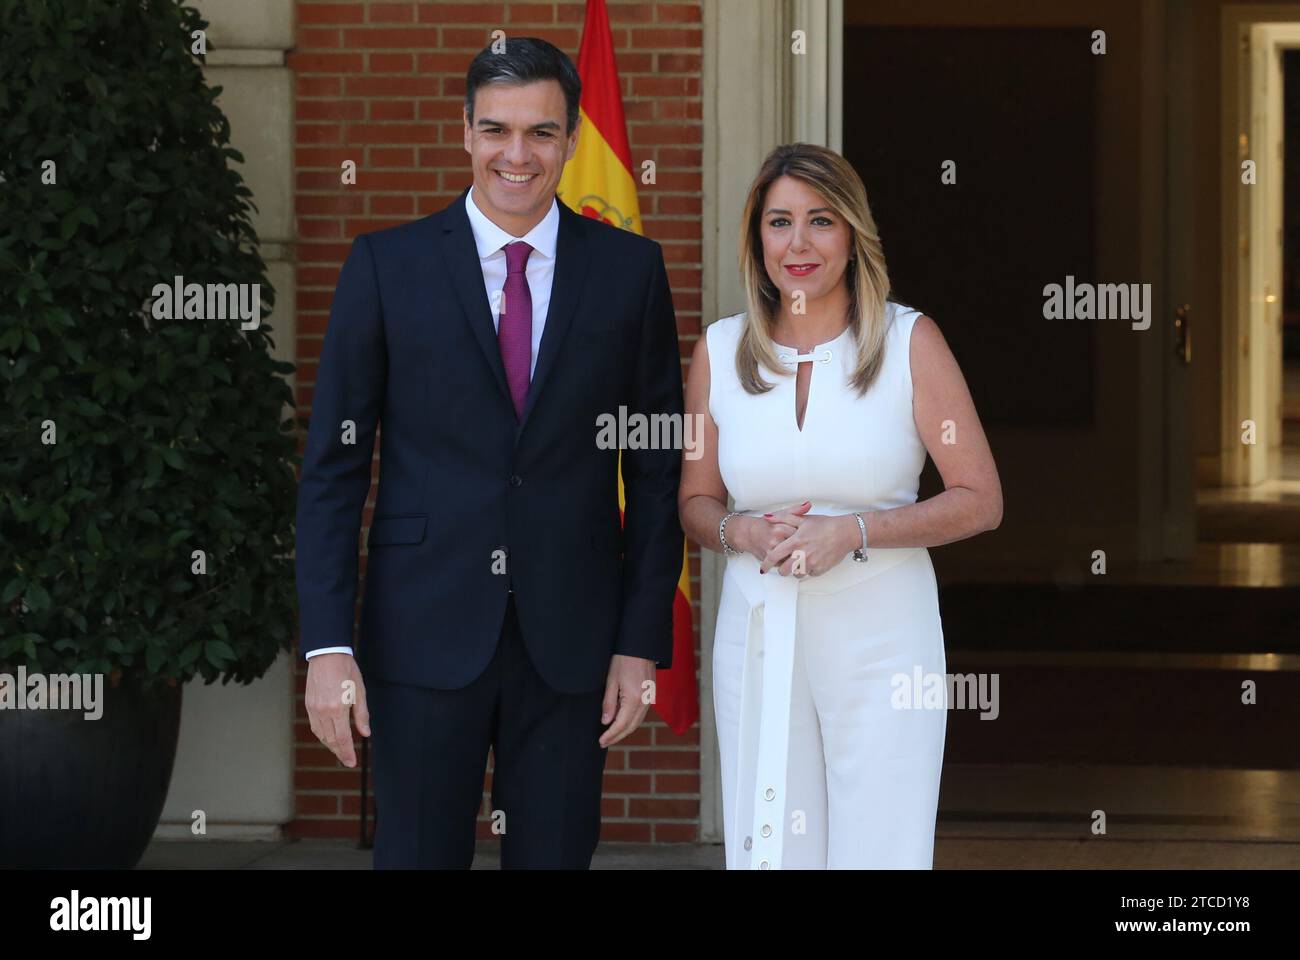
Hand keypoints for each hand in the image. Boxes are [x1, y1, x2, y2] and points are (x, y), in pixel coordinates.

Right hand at [305, 652, 369, 767]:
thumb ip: (362, 714)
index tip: (351, 763)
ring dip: (330, 745)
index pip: (343, 738)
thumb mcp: (359, 691)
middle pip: (331, 740)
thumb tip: (365, 733)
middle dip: (339, 752)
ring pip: (321, 734)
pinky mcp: (308, 705)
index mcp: (338, 708)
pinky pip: (314, 726)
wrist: (327, 654)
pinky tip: (329, 737)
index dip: (347, 753)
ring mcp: (314, 708)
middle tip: (347, 761)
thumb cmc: (347, 670)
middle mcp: (323, 711)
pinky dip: (322, 734)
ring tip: (339, 750)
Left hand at [599, 654, 654, 747]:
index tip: (601, 741)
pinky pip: (641, 714)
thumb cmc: (624, 660)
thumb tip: (606, 722)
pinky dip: (631, 722)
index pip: (621, 725)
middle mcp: (645, 702)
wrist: (641, 646)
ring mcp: (650, 699)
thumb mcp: (611, 681)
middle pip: (630, 727)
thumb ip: (609, 703)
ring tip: (611, 735)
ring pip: (637, 722)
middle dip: (617, 736)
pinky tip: (622, 722)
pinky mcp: (651, 695)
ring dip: (624, 731)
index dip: (610, 735)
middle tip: (604, 742)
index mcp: (634, 700)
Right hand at [731, 501, 808, 563]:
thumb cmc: (766, 524)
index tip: (808, 537)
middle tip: (805, 547)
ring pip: (791, 557)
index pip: (801, 534)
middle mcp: (777, 537)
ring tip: (796, 552)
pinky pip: (783, 563)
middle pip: (798, 547)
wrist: (747, 533)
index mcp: (782, 526)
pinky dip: (786, 562)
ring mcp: (772, 548)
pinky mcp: (768, 558)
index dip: (806, 537)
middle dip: (803, 549)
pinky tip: (786, 557)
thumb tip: (809, 504)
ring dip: (796, 557)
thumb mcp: (781, 514)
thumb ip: (796, 510)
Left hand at [759, 504, 859, 576]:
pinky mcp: (820, 569)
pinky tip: (812, 560)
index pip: (775, 556)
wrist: (845, 533)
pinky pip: (809, 574)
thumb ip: (783, 517)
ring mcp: (812, 563)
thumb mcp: (803, 519)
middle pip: (784, 571)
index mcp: (796, 542)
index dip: (766, 563)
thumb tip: (767, 517)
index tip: (763, 567)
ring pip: (796, 574)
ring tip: (800, 561)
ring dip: (795, 570)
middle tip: (785, 564)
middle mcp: (802, 554)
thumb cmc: (825, 525)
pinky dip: (808, 570)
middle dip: (782, 569)